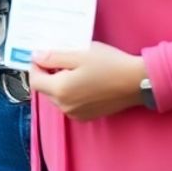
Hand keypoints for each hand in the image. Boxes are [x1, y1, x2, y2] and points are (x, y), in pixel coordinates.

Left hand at [29, 42, 146, 119]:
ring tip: (73, 67)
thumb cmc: (108, 64)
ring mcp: (77, 114)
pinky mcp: (87, 116)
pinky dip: (69, 91)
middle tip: (60, 58)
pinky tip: (82, 80)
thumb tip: (35, 56)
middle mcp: (65, 106)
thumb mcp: (78, 54)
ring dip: (58, 82)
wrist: (137, 82)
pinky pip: (68, 103)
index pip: (34, 80)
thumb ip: (53, 57)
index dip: (35, 65)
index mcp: (61, 91)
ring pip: (56, 96)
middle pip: (44, 89)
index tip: (43, 54)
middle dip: (47, 73)